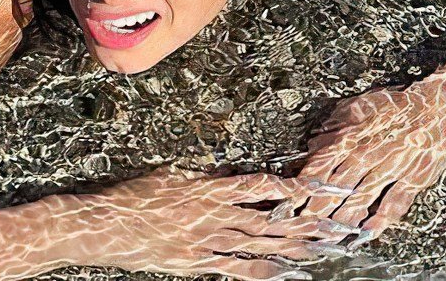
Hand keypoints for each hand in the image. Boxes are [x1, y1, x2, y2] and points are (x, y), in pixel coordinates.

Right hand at [92, 165, 361, 278]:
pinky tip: (285, 273)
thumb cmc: (137, 196)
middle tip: (338, 225)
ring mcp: (208, 244)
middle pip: (270, 221)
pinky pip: (237, 270)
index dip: (291, 188)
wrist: (108, 227)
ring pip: (260, 246)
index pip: (260, 186)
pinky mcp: (199, 265)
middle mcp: (214, 216)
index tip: (318, 188)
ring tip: (323, 250)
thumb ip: (205, 177)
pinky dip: (264, 271)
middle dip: (305, 223)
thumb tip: (231, 177)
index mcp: (209, 188)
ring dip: (294, 248)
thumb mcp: (173, 174)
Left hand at [268, 82, 445, 242]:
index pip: (320, 166)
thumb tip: (314, 143)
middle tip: (302, 227)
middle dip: (316, 210)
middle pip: (336, 189)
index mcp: (352, 136)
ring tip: (328, 237)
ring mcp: (390, 171)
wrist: (438, 107)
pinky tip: (367, 234)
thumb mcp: (359, 106)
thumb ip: (334, 126)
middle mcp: (368, 156)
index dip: (302, 186)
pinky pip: (393, 205)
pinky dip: (379, 221)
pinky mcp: (412, 181)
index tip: (288, 201)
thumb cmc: (396, 106)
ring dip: (342, 220)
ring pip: (360, 200)